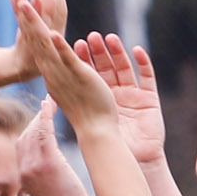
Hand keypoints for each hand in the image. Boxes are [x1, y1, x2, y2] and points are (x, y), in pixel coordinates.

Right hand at [14, 0, 115, 130]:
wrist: (96, 130)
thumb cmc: (86, 108)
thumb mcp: (69, 82)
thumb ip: (63, 68)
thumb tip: (59, 57)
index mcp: (50, 69)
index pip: (35, 40)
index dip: (26, 20)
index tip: (18, 0)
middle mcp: (52, 70)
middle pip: (35, 38)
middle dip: (25, 14)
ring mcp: (63, 73)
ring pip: (46, 45)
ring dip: (35, 24)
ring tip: (25, 3)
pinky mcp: (79, 77)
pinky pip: (68, 60)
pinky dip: (61, 47)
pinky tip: (53, 33)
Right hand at [15, 99, 87, 195]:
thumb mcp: (48, 192)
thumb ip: (43, 178)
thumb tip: (51, 171)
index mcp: (24, 175)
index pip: (21, 144)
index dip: (29, 128)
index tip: (39, 118)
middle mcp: (24, 168)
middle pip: (25, 134)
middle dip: (36, 118)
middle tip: (47, 104)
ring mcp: (34, 165)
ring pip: (33, 131)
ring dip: (42, 113)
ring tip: (51, 102)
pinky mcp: (48, 162)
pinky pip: (43, 132)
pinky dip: (45, 116)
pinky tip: (50, 105)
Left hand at [81, 34, 167, 165]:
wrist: (131, 158)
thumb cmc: (105, 141)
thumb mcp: (86, 115)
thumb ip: (71, 96)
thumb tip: (47, 85)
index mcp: (97, 100)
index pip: (90, 74)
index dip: (84, 58)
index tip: (77, 44)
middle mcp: (115, 96)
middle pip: (107, 67)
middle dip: (101, 52)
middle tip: (93, 37)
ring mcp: (133, 97)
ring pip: (125, 68)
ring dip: (119, 53)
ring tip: (111, 39)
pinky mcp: (149, 100)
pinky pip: (148, 76)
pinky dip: (144, 63)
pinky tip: (137, 51)